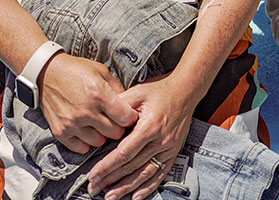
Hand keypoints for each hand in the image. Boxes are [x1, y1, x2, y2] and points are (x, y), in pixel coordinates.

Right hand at [38, 53, 136, 152]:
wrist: (48, 73)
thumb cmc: (77, 70)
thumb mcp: (101, 71)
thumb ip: (117, 88)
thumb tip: (130, 105)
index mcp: (99, 94)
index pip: (125, 118)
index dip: (130, 117)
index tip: (129, 115)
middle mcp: (86, 112)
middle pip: (114, 133)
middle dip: (118, 127)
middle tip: (114, 120)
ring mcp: (72, 124)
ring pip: (99, 142)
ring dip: (102, 135)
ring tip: (99, 124)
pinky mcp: (61, 132)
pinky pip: (81, 148)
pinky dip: (86, 142)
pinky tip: (87, 130)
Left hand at [87, 73, 194, 199]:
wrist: (186, 89)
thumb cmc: (160, 89)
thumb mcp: (137, 92)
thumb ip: (119, 105)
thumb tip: (101, 118)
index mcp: (149, 126)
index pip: (124, 153)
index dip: (107, 167)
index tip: (93, 175)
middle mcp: (160, 140)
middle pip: (132, 166)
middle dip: (110, 179)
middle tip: (94, 188)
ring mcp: (168, 148)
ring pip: (144, 174)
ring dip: (126, 187)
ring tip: (110, 197)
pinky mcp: (173, 151)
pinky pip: (160, 173)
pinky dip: (148, 187)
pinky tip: (136, 196)